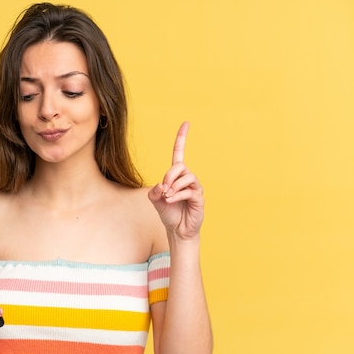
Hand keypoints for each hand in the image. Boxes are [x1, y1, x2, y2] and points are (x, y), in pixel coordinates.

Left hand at [148, 122, 203, 239]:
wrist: (177, 230)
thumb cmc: (168, 213)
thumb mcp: (155, 200)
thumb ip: (154, 191)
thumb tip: (161, 186)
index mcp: (176, 175)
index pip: (179, 153)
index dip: (182, 138)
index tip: (186, 123)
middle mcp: (187, 178)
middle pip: (180, 166)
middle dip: (169, 175)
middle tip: (163, 188)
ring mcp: (194, 187)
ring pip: (186, 177)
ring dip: (173, 186)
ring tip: (168, 197)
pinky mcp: (199, 198)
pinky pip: (189, 190)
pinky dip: (177, 195)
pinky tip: (171, 200)